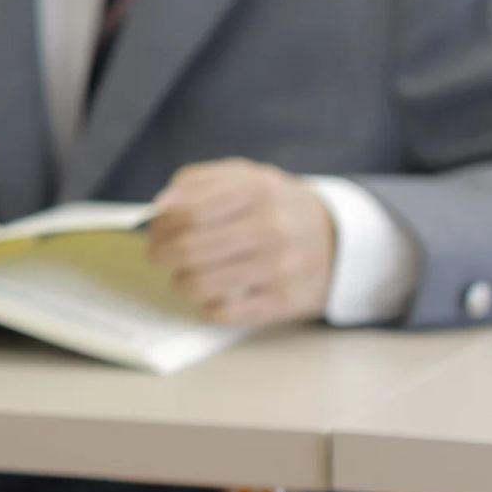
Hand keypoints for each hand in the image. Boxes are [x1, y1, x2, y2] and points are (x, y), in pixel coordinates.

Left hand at [149, 159, 335, 327]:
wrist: (337, 237)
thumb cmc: (273, 204)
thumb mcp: (243, 177)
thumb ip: (196, 182)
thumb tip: (161, 207)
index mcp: (257, 191)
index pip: (187, 213)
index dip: (160, 226)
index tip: (154, 231)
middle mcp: (272, 228)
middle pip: (190, 250)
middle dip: (161, 255)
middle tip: (158, 256)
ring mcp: (281, 267)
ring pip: (202, 284)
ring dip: (181, 282)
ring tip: (184, 275)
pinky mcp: (286, 301)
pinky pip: (226, 314)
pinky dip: (207, 307)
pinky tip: (212, 296)